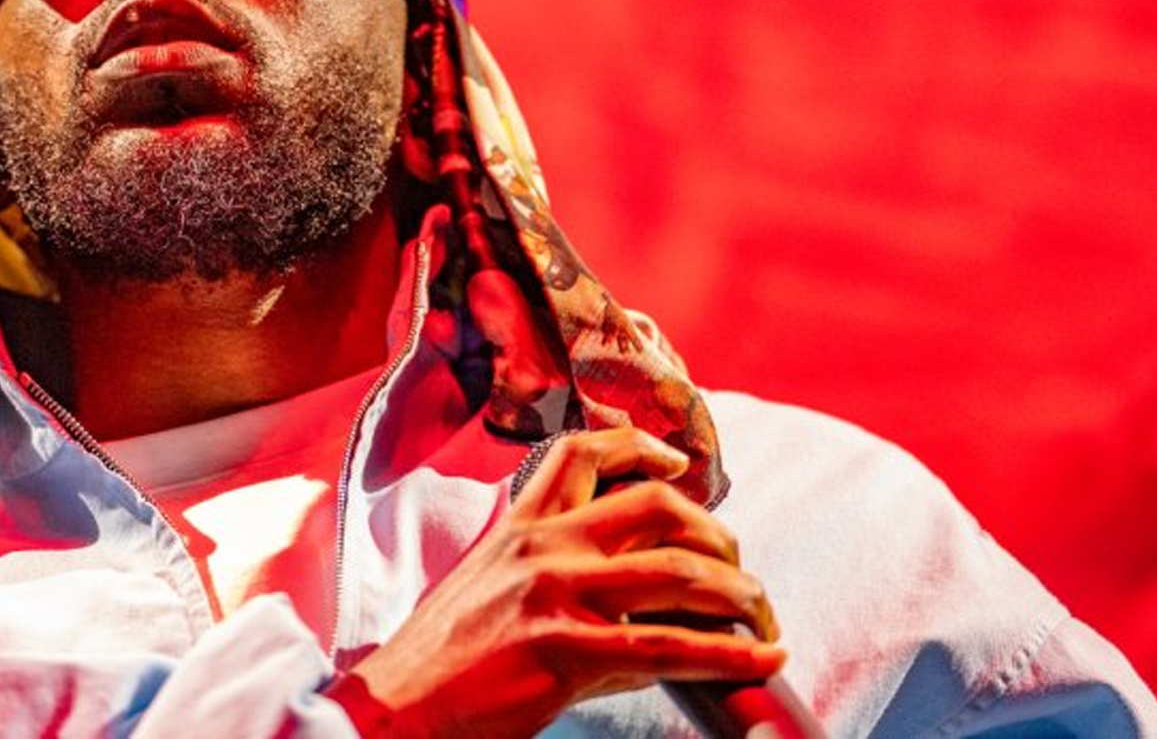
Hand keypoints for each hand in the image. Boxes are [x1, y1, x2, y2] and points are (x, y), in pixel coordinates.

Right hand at [327, 428, 783, 736]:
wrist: (393, 710)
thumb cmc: (438, 666)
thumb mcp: (490, 600)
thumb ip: (560, 593)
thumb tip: (646, 630)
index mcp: (517, 528)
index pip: (582, 454)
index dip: (642, 447)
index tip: (680, 465)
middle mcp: (540, 547)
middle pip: (657, 505)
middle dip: (718, 535)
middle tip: (738, 570)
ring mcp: (554, 595)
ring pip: (678, 571)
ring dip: (741, 593)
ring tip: (763, 617)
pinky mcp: (566, 651)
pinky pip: (668, 646)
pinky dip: (730, 653)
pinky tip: (763, 658)